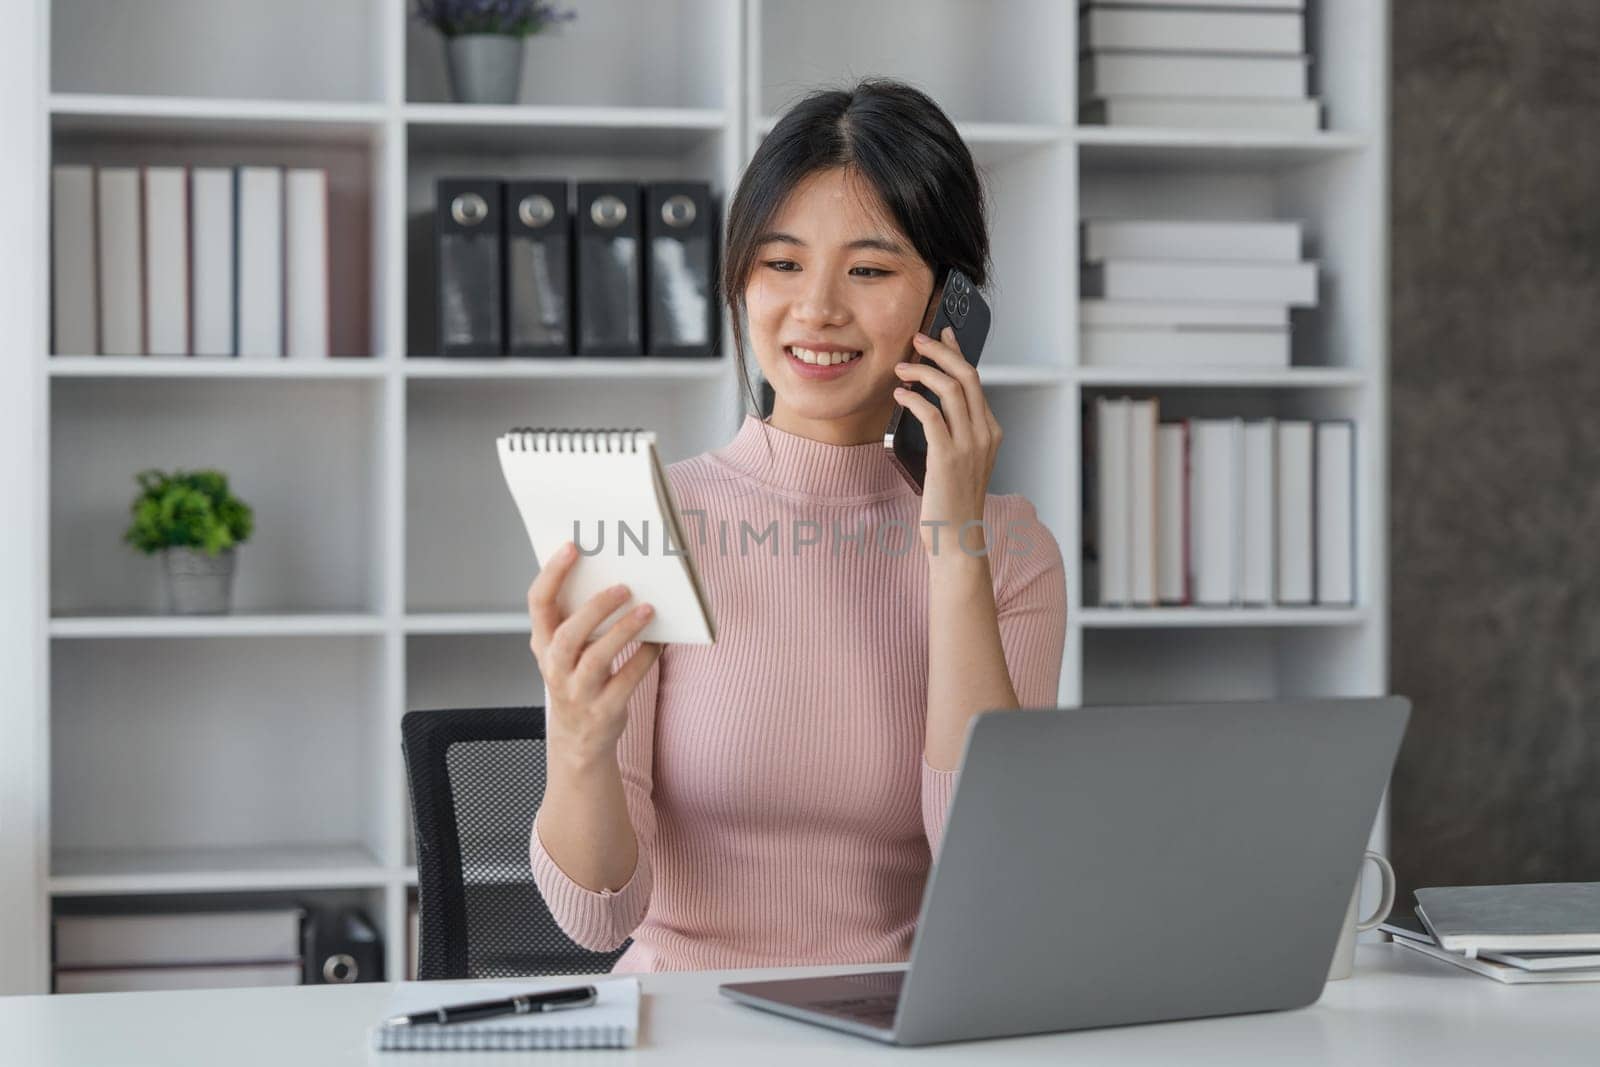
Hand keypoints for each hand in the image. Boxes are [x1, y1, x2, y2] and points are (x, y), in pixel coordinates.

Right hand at [527, 541, 663, 763]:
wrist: (578, 740)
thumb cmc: (577, 679)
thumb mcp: (566, 650)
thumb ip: (577, 617)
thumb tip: (614, 572)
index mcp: (542, 644)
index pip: (538, 603)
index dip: (552, 573)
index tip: (573, 547)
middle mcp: (554, 668)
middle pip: (567, 634)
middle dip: (594, 608)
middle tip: (623, 587)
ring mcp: (578, 692)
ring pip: (597, 658)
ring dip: (624, 631)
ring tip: (648, 610)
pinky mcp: (604, 710)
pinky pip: (627, 679)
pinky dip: (645, 657)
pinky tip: (660, 641)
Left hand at [892, 326, 1001, 559]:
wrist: (956, 538)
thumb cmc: (951, 501)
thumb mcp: (961, 460)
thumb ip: (954, 432)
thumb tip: (929, 402)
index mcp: (991, 431)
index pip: (975, 380)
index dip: (957, 352)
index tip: (942, 333)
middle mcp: (985, 433)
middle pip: (967, 375)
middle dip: (941, 351)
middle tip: (917, 339)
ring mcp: (969, 445)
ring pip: (950, 389)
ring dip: (923, 371)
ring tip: (901, 367)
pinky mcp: (948, 457)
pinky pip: (931, 415)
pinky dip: (914, 399)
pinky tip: (900, 395)